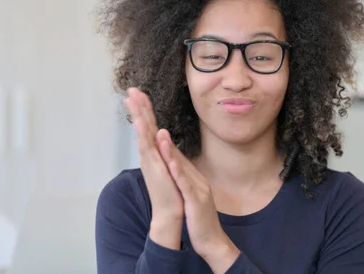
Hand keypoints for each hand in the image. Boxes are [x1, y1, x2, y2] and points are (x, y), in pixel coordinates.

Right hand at [124, 88, 183, 248]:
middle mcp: (149, 154)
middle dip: (137, 107)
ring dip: (138, 116)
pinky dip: (146, 136)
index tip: (139, 93)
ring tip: (133, 100)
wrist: (170, 212)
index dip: (144, 109)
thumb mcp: (168, 167)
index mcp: (153, 153)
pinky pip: (149, 149)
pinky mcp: (155, 169)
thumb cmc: (170, 191)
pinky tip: (144, 124)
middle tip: (131, 89)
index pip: (148, 126)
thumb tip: (161, 141)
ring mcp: (150, 161)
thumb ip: (164, 153)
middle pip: (142, 126)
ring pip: (142, 134)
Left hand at [157, 134, 239, 272]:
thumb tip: (175, 170)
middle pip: (177, 155)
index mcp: (192, 178)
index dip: (162, 140)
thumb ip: (184, 181)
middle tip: (154, 123)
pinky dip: (179, 174)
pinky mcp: (196, 202)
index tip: (151, 127)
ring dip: (171, 151)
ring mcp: (198, 189)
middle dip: (163, 137)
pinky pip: (187, 186)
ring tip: (160, 134)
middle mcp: (196, 179)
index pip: (175, 155)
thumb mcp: (190, 196)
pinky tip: (171, 164)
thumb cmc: (198, 220)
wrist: (212, 241)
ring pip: (181, 167)